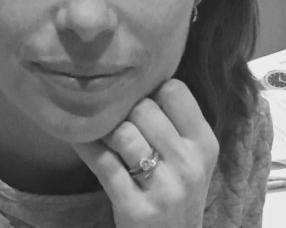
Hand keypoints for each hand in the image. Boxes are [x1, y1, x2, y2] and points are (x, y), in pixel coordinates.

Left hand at [74, 79, 218, 227]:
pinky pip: (102, 163)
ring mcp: (164, 188)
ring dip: (107, 132)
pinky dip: (86, 147)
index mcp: (205, 144)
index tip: (143, 104)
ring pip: (123, 133)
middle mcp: (189, 164)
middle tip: (121, 124)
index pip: (174, 90)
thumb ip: (173, 121)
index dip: (153, 92)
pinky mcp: (135, 208)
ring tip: (105, 137)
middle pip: (144, 109)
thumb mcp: (191, 157)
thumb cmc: (175, 189)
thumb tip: (134, 77)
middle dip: (126, 113)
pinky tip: (80, 140)